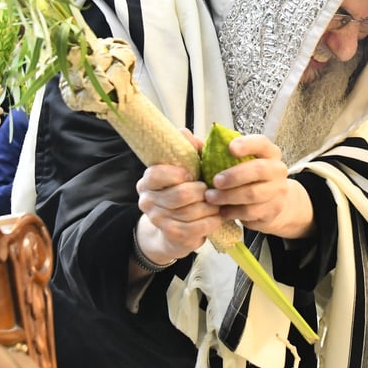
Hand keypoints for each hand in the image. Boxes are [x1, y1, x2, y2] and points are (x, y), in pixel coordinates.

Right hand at [136, 133, 223, 263]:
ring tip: (219, 202)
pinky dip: (211, 221)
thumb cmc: (184, 190)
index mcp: (148, 180)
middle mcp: (148, 200)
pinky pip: (195, 228)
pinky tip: (218, 216)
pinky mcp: (172, 235)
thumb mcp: (186, 167)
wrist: (175, 228)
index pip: (156, 174)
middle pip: (179, 195)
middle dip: (201, 192)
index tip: (193, 173)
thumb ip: (187, 150)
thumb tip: (183, 132)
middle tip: (212, 189)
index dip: (178, 173)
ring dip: (210, 207)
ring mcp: (158, 220)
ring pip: (190, 212)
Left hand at [205, 134, 313, 238]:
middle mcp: (278, 169)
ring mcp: (278, 191)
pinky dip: (233, 212)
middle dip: (234, 175)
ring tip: (211, 198)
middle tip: (214, 181)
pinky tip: (222, 210)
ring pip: (253, 194)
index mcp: (269, 152)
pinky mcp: (274, 210)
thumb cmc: (248, 177)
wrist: (272, 202)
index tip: (230, 148)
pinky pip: (251, 212)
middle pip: (259, 169)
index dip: (247, 145)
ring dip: (228, 196)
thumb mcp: (238, 162)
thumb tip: (190, 141)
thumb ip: (217, 151)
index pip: (261, 143)